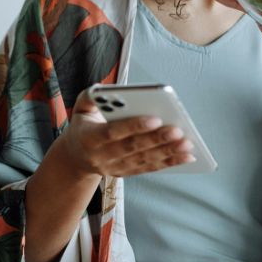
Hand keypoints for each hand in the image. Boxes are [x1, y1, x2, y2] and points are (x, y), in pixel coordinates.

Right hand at [60, 90, 195, 177]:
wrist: (75, 158)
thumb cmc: (82, 128)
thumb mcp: (79, 110)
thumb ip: (89, 97)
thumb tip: (102, 89)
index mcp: (89, 137)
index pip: (113, 132)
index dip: (134, 126)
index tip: (155, 118)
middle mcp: (101, 156)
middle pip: (132, 148)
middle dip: (157, 139)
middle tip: (178, 130)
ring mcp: (114, 167)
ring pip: (144, 160)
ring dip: (167, 153)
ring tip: (187, 143)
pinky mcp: (125, 172)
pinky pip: (149, 168)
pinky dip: (169, 163)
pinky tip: (185, 156)